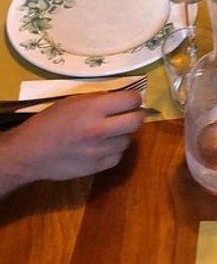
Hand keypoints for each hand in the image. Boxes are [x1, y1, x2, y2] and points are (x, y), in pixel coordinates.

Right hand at [0, 91, 143, 193]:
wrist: (29, 153)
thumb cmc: (50, 122)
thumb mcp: (73, 101)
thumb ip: (99, 99)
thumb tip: (122, 99)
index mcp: (93, 109)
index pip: (131, 100)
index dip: (134, 99)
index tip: (130, 101)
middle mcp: (100, 129)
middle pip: (137, 121)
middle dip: (136, 116)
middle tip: (129, 115)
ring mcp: (100, 151)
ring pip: (128, 140)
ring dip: (123, 134)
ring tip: (110, 132)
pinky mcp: (97, 167)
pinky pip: (118, 156)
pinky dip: (115, 150)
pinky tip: (103, 146)